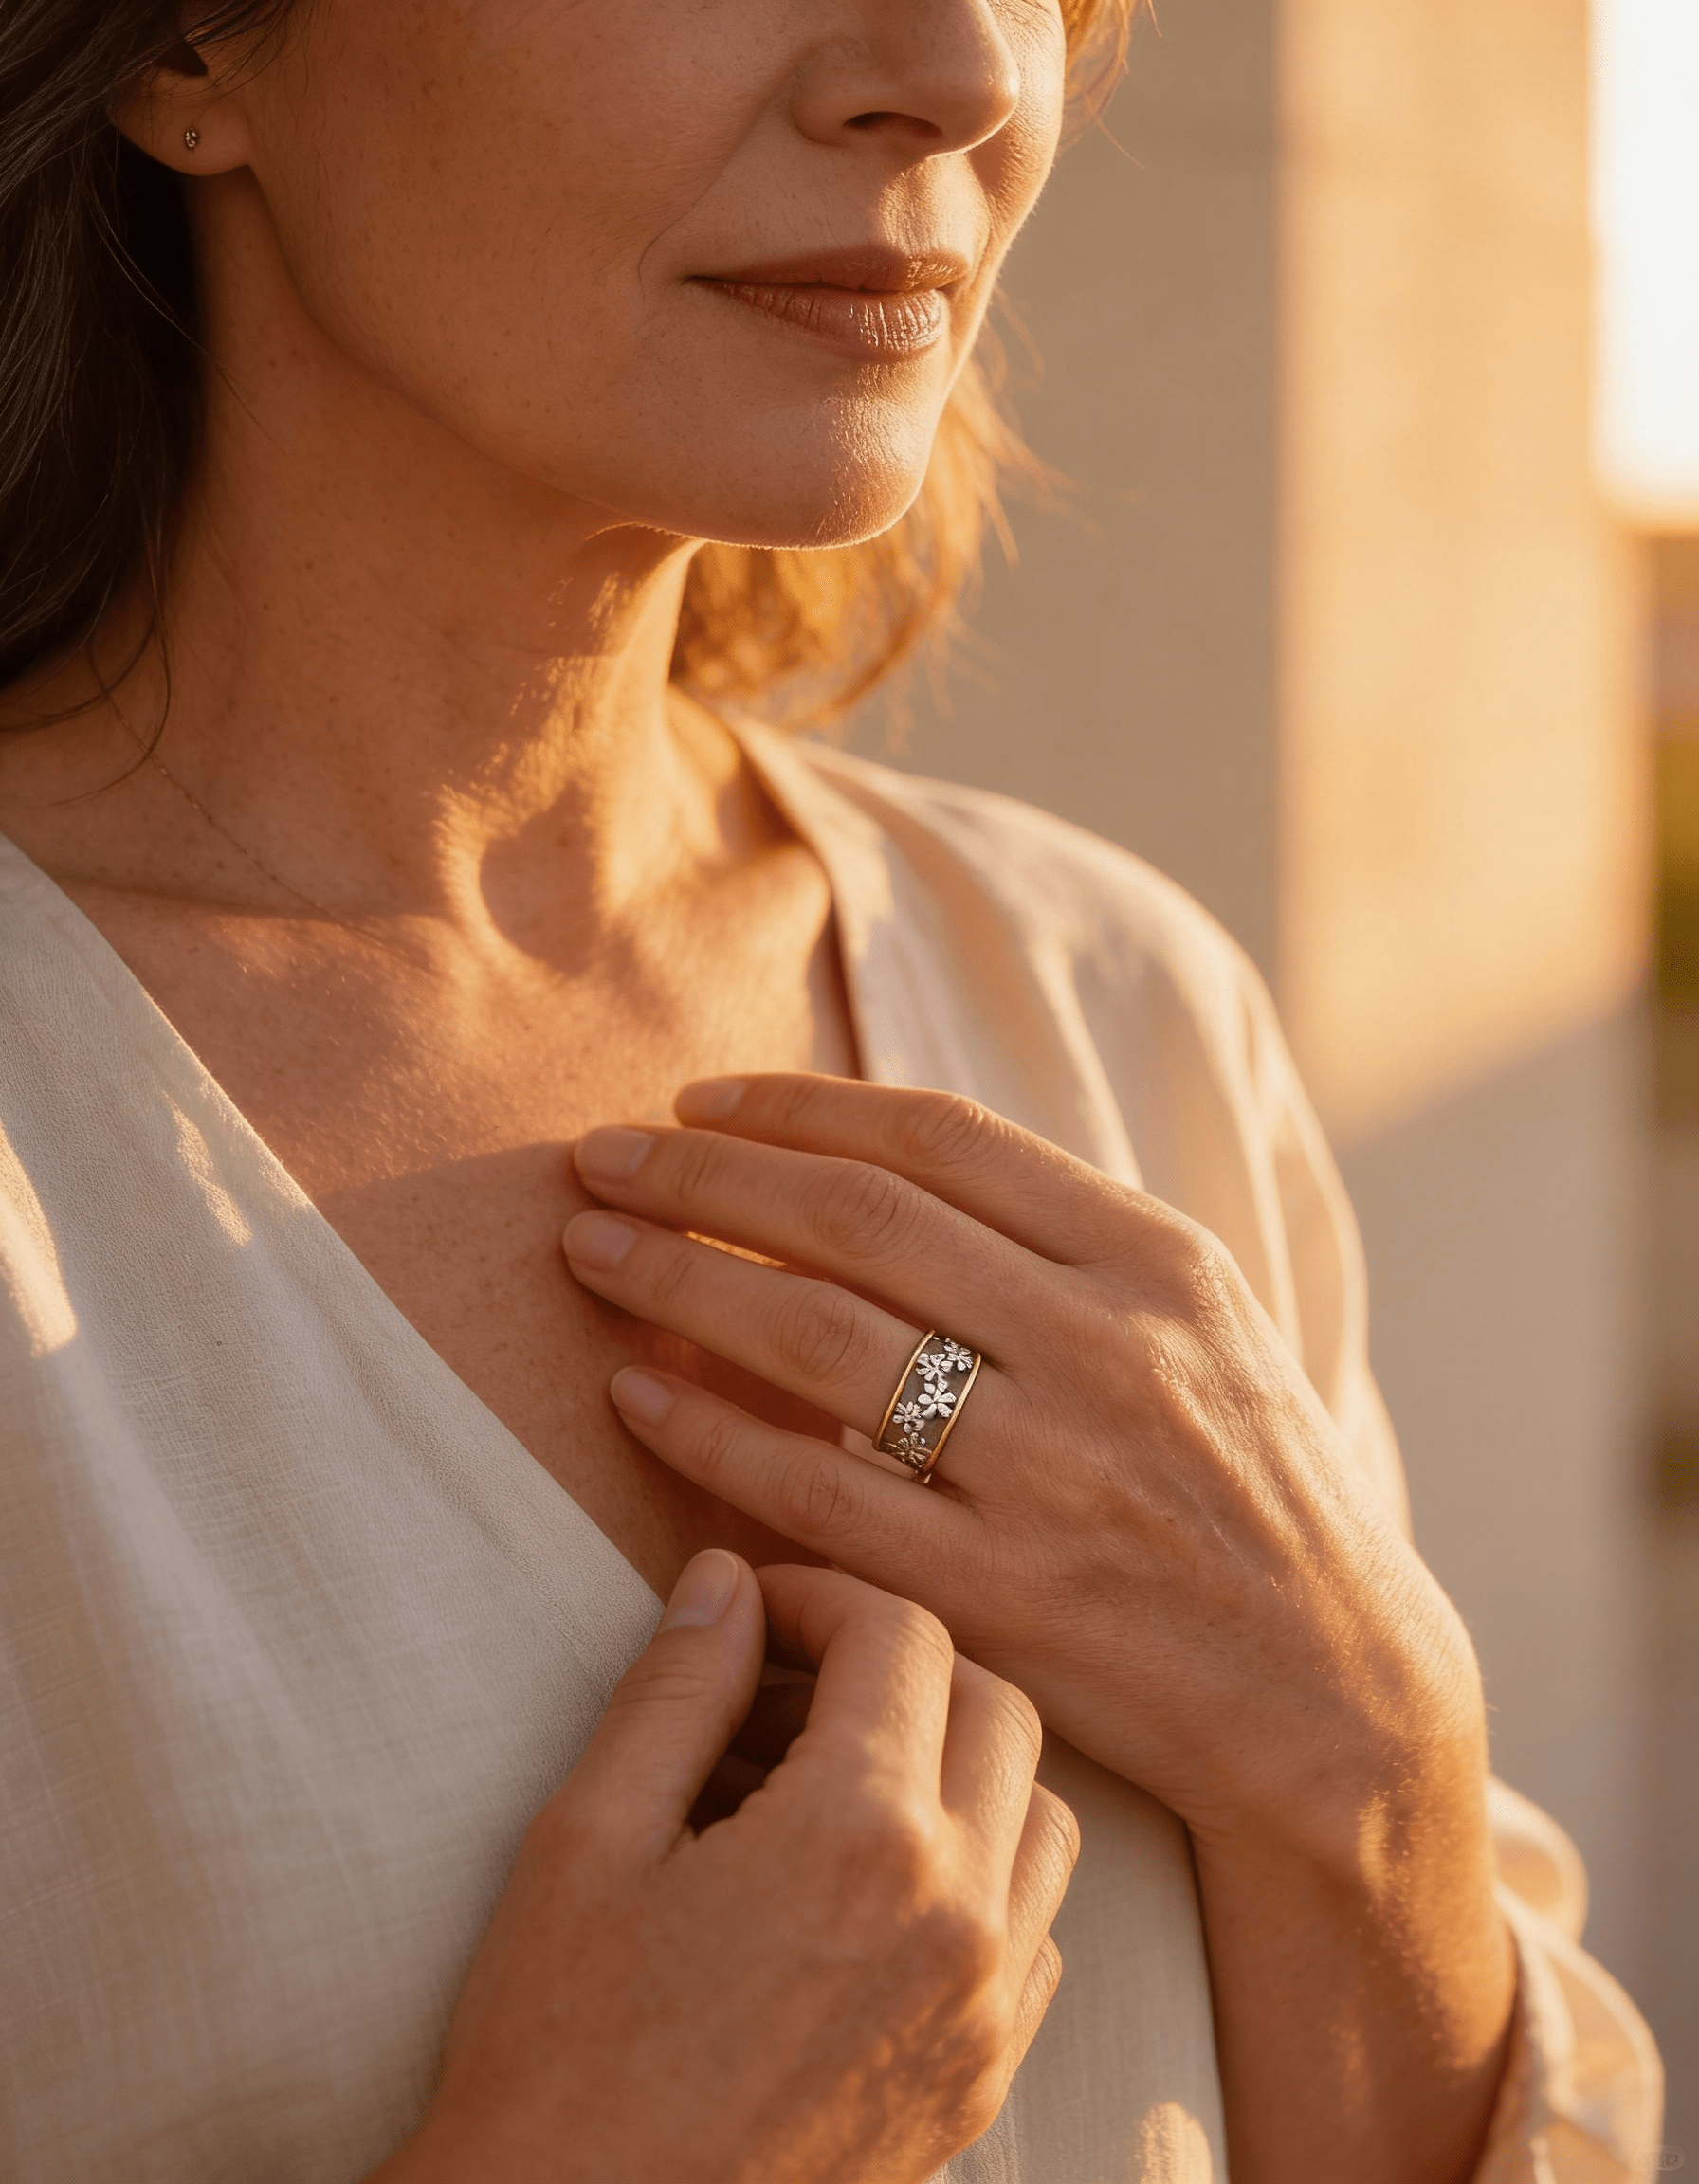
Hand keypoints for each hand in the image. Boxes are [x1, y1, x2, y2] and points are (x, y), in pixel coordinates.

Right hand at [373, 1552, 1078, 2183]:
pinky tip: (870, 1891)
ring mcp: (985, 2008)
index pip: (901, 1635)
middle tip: (791, 1687)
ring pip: (1042, 1811)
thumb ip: (676, 1688)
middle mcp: (956, 1915)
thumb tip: (727, 1579)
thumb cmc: (557, 2050)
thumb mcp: (587, 1839)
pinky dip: (983, 1873)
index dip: (821, 1596)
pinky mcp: (982, 2081)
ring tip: (835, 1781)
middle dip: (901, 1662)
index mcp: (858, 1836)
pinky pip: (1038, 1927)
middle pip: (996, 1704)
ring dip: (958, 1762)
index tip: (755, 1616)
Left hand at [562, 1075, 1516, 2183]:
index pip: (940, 1138)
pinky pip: (814, 1495)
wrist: (1328, 1687)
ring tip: (587, 1251)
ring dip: (679, 1281)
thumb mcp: (1196, 1322)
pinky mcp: (1002, 1596)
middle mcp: (1105, 1347)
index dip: (797, 1106)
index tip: (698, 1098)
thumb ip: (1059, 1237)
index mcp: (1155, 1259)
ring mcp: (1053, 1474)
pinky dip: (708, 1435)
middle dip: (702, 1175)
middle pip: (857, 1220)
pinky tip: (633, 1395)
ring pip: (819, 1341)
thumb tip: (868, 1157)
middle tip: (595, 1156)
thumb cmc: (1244, 1482)